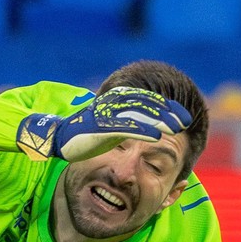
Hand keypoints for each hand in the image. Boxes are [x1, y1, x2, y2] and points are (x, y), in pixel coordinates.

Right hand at [16, 87, 192, 163]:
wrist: (54, 139)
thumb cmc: (80, 137)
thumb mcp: (104, 129)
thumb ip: (121, 125)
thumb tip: (140, 127)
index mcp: (115, 105)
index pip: (145, 102)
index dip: (165, 107)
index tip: (183, 114)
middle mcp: (112, 108)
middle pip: (145, 105)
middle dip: (167, 111)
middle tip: (186, 119)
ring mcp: (106, 117)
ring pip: (138, 114)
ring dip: (159, 120)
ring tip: (176, 126)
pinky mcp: (99, 129)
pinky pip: (125, 128)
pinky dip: (142, 130)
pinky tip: (156, 136)